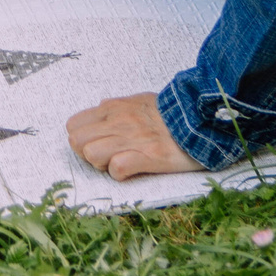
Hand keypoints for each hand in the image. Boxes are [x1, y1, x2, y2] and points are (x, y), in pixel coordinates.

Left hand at [66, 93, 203, 180]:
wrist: (201, 117)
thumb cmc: (171, 112)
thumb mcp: (139, 101)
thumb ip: (117, 107)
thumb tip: (101, 109)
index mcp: (113, 108)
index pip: (73, 126)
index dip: (81, 140)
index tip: (97, 145)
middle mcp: (118, 121)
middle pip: (77, 142)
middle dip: (87, 154)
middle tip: (107, 157)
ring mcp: (132, 138)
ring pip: (91, 154)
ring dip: (102, 164)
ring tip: (120, 163)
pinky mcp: (149, 156)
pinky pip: (117, 168)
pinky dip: (121, 174)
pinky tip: (133, 170)